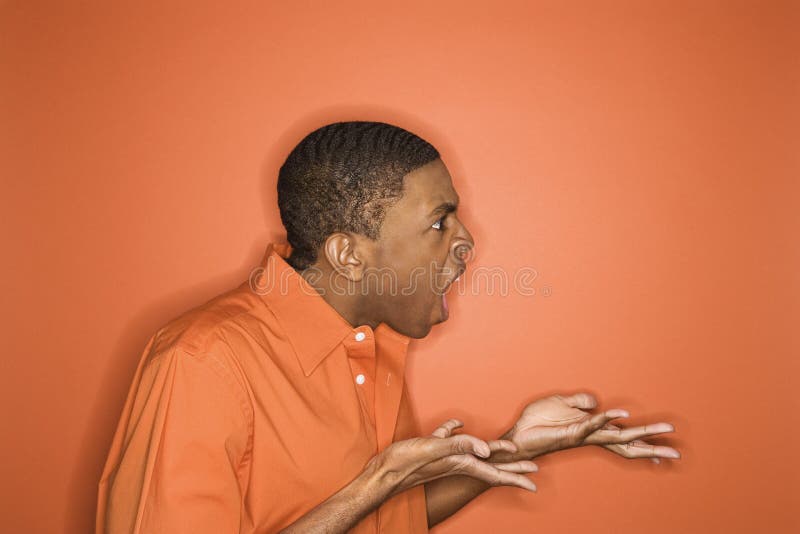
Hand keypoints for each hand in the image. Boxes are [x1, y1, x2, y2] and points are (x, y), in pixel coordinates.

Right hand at [364, 418, 538, 498]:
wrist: (382, 472)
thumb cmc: (406, 463)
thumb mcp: (433, 450)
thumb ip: (458, 445)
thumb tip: (485, 448)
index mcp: (461, 463)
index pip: (495, 472)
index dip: (515, 475)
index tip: (534, 478)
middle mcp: (456, 462)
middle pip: (491, 466)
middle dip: (512, 468)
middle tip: (532, 469)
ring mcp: (445, 456)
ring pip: (474, 452)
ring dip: (491, 450)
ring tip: (504, 449)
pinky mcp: (433, 448)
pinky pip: (450, 438)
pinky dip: (456, 430)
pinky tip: (456, 423)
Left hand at [507, 393, 679, 461]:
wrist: (518, 434)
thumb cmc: (538, 422)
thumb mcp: (562, 404)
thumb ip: (581, 403)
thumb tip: (598, 402)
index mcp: (593, 429)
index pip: (624, 437)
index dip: (644, 442)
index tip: (666, 446)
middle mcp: (592, 436)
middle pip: (628, 443)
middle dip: (652, 446)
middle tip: (677, 451)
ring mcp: (584, 436)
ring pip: (617, 437)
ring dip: (640, 434)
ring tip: (662, 435)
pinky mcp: (571, 433)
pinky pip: (592, 425)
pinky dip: (605, 419)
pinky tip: (619, 415)